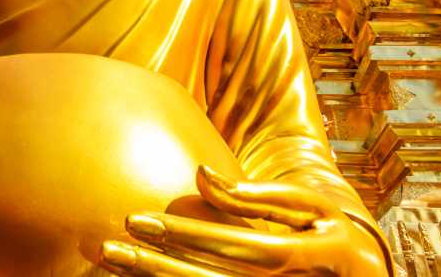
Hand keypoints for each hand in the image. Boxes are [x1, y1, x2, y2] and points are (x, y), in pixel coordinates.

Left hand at [99, 166, 387, 275]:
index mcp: (316, 258)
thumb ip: (258, 196)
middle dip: (156, 268)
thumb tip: (199, 174)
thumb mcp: (313, 210)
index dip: (189, 234)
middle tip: (106, 247)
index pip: (243, 247)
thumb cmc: (335, 236)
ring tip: (112, 262)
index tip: (136, 217)